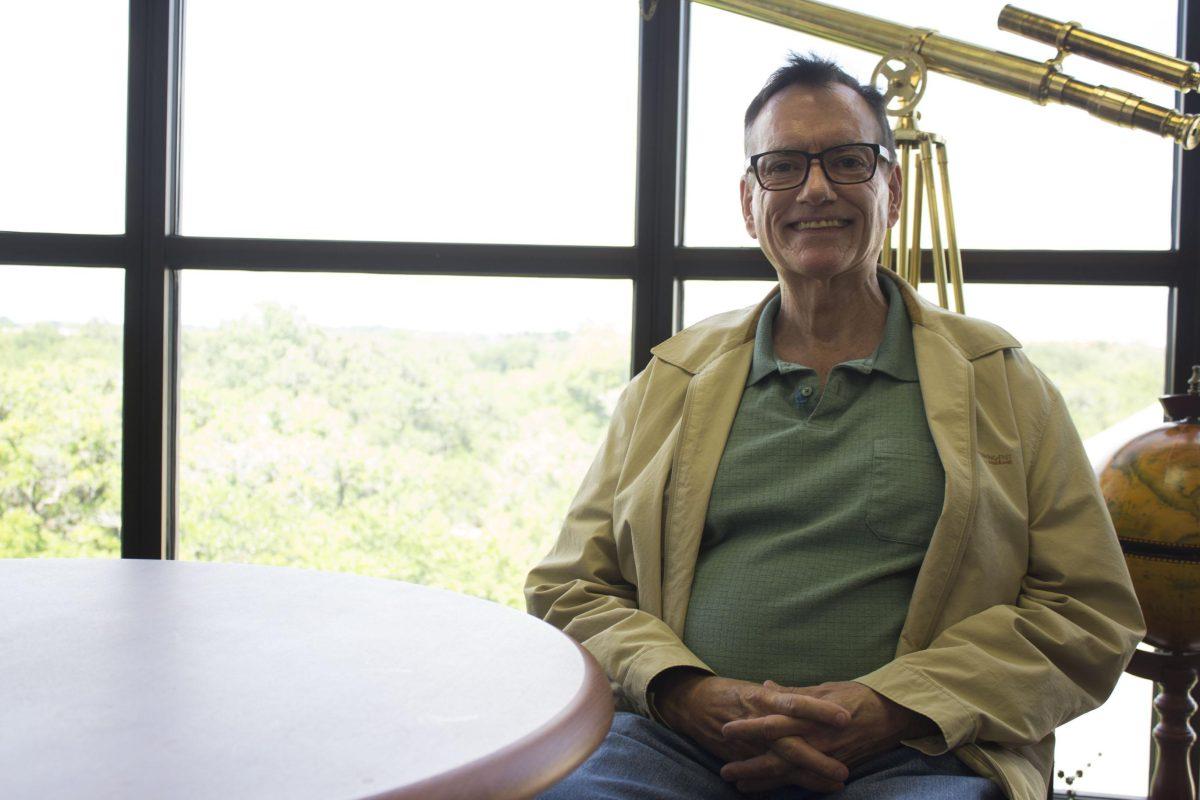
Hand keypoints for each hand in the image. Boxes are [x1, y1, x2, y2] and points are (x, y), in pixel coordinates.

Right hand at [650, 669, 851, 790]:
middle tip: (844, 771)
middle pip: (791, 743)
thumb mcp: (757, 690)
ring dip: (808, 777)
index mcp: (764, 699)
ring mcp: (748, 744)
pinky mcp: (739, 757)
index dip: (820, 710)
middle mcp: (756, 723)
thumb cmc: (730, 692)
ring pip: (781, 765)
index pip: (796, 703)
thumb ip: (784, 695)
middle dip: (818, 759)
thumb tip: (814, 694)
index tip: (846, 717)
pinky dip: (783, 785)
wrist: (692, 703)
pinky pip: (763, 774)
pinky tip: (805, 790)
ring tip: (834, 786)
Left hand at [720, 680, 936, 792]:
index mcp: (810, 716)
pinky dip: (786, 787)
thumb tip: (766, 686)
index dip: (748, 728)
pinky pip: (806, 783)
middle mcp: (815, 741)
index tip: (725, 730)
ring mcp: (825, 758)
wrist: (891, 716)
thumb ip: (793, 692)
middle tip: (724, 771)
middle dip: (749, 765)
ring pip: (788, 775)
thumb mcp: (823, 688)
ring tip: (739, 785)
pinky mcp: (834, 769)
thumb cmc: (857, 696)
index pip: (773, 723)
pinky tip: (769, 790)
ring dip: (762, 781)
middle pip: (776, 757)